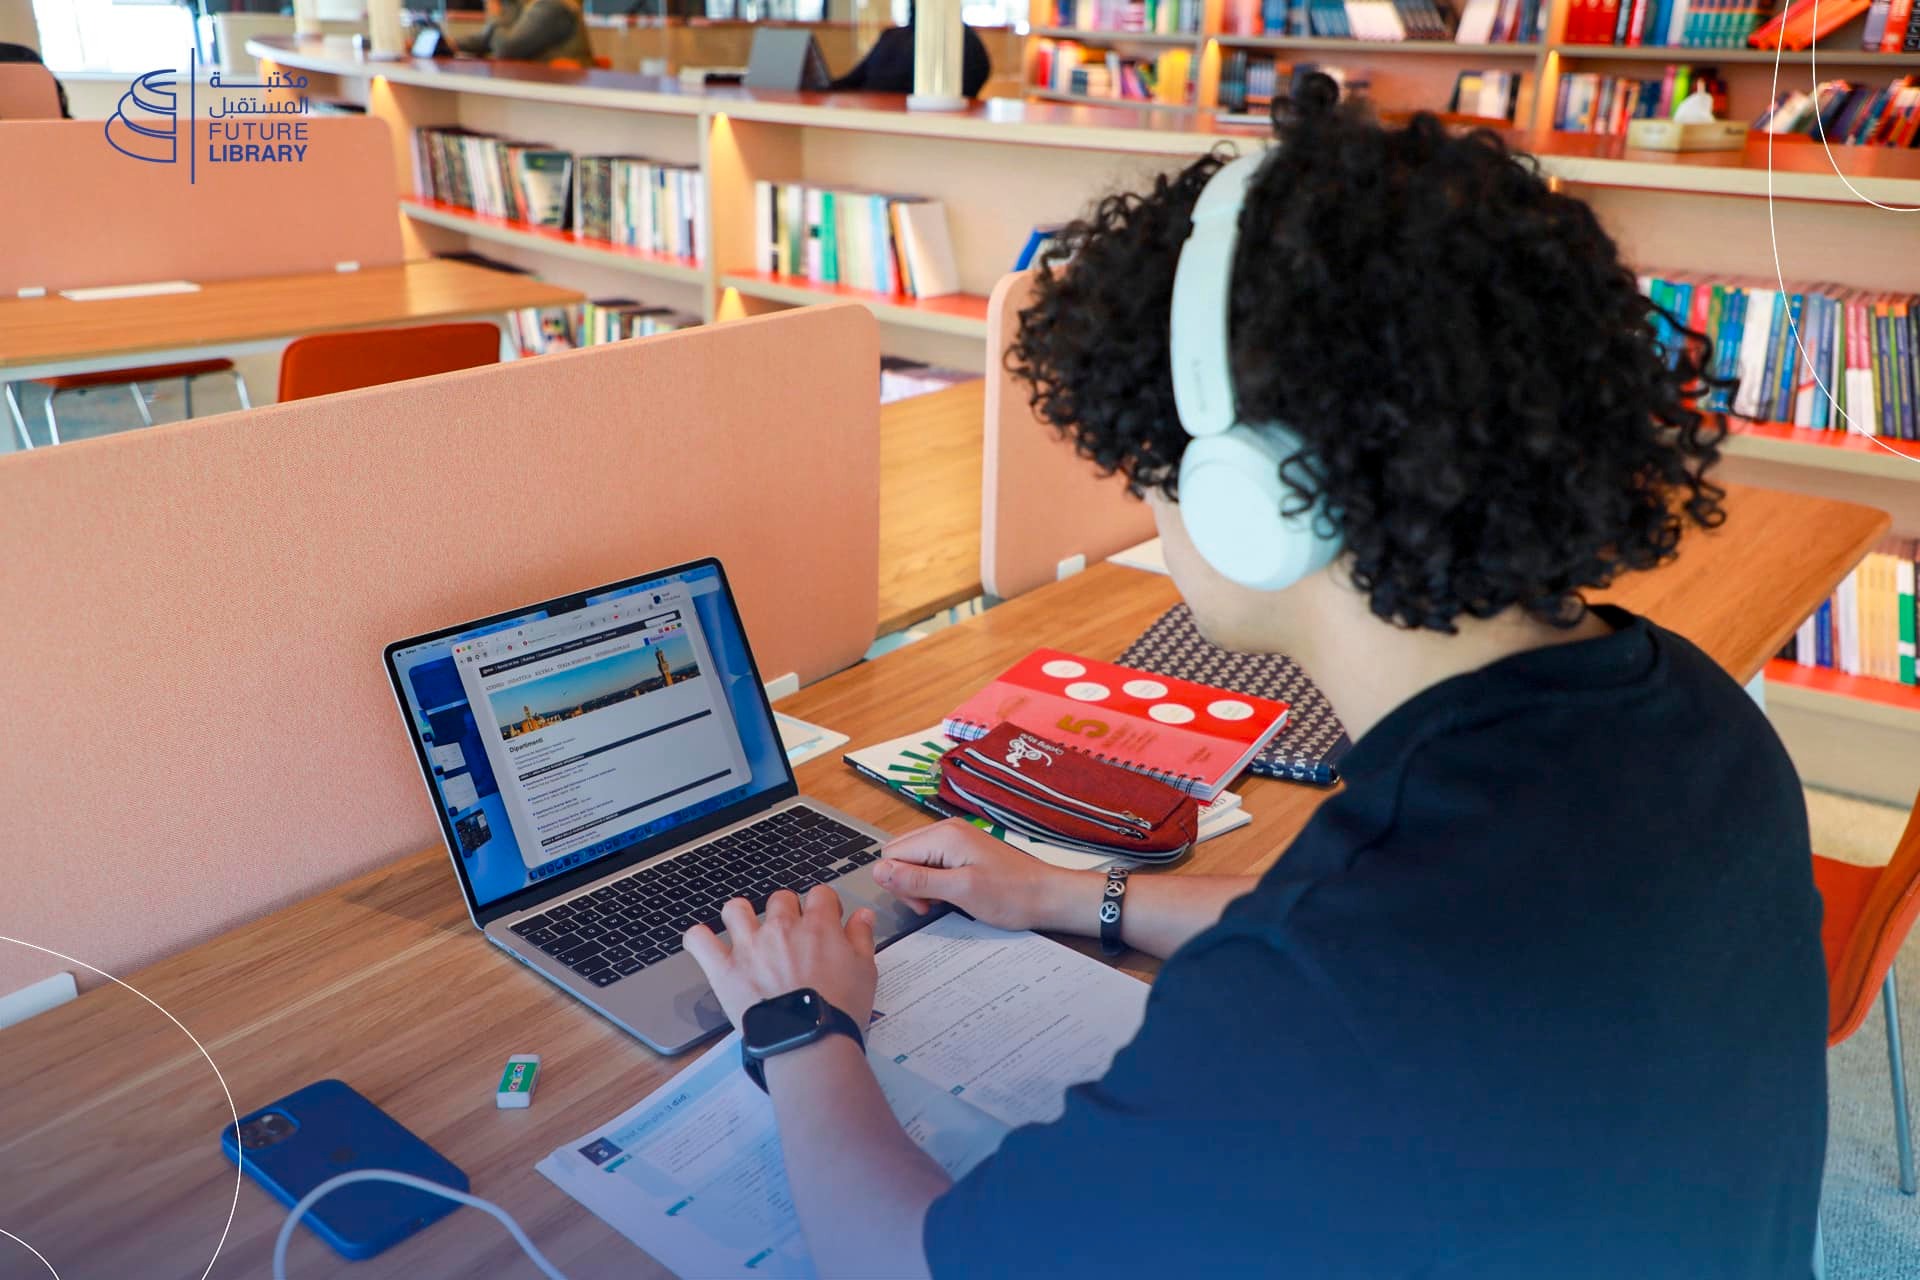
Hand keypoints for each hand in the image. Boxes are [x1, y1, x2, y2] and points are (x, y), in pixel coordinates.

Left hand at [683, 887, 877, 1029]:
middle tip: (789, 933)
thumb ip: (861, 937)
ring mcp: (750, 947)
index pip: (819, 894)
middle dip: (786, 911)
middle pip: (779, 899)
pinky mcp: (725, 970)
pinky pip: (700, 941)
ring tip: (746, 929)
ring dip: (741, 915)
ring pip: (735, 910)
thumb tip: (862, 916)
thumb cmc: (838, 1011)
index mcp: (818, 926)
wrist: (809, 1042)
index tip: (823, 917)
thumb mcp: (865, 970)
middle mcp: (781, 929)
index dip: (823, 904)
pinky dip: (699, 939)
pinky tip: (705, 942)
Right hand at [872, 819, 1098, 933]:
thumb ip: (917, 879)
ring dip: (920, 885)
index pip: (891, 853)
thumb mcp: (960, 891)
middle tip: (931, 905)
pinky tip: (950, 895)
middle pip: (900, 854)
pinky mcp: (962, 851)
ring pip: (914, 860)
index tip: (922, 904)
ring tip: (942, 902)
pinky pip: (931, 863)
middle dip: (907, 883)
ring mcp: (955, 839)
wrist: (1046, 895)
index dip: (898, 882)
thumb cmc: (1010, 895)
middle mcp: (945, 830)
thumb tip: (878, 871)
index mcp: (943, 835)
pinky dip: (934, 882)